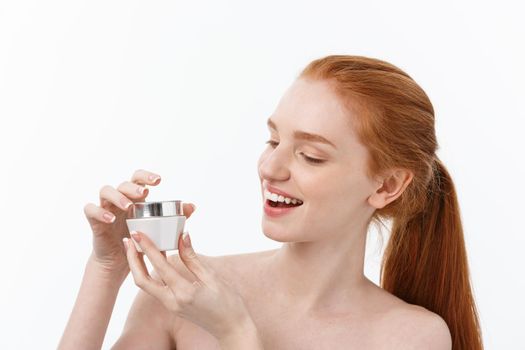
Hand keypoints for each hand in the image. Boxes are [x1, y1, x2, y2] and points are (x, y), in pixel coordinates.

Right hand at [83, 169, 195, 276]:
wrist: (120, 262)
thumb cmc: (140, 241)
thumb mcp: (158, 230)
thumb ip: (174, 218)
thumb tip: (192, 206)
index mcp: (134, 198)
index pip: (138, 179)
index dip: (147, 176)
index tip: (159, 180)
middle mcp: (119, 199)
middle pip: (122, 183)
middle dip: (133, 186)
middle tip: (144, 193)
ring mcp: (106, 208)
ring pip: (105, 191)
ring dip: (117, 196)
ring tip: (127, 206)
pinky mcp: (95, 221)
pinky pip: (90, 210)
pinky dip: (99, 212)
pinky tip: (111, 219)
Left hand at [123, 230, 254, 341]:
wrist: (231, 328)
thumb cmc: (228, 303)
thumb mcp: (212, 277)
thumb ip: (193, 258)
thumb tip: (183, 236)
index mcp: (184, 292)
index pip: (160, 266)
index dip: (147, 247)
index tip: (138, 233)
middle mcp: (173, 301)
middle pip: (141, 280)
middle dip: (132, 259)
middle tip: (129, 239)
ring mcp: (171, 306)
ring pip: (146, 285)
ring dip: (138, 266)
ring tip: (135, 247)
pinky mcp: (172, 306)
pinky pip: (155, 288)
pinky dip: (150, 272)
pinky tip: (153, 259)